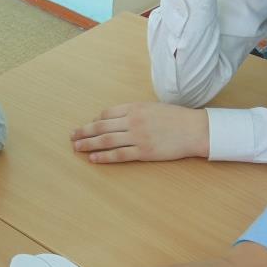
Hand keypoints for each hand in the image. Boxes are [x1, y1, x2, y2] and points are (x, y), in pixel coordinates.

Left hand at [70, 102, 208, 162]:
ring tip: (77, 148)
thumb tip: (115, 118)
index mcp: (135, 108)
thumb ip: (135, 112)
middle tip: (72, 136)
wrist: (194, 130)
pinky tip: (93, 158)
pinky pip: (118, 155)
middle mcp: (133, 121)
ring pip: (105, 141)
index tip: (87, 126)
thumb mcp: (153, 108)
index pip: (107, 114)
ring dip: (88, 144)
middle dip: (84, 132)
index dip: (94, 121)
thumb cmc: (176, 118)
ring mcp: (137, 137)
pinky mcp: (143, 152)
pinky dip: (103, 157)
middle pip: (101, 127)